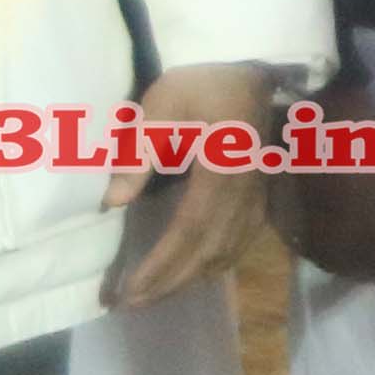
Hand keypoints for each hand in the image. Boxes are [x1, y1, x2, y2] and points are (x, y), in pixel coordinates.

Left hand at [102, 59, 286, 306]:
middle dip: (168, 283)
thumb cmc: (204, 82)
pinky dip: (214, 266)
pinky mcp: (259, 198)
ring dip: (189, 280)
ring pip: (225, 254)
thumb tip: (114, 202)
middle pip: (207, 253)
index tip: (129, 290)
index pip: (188, 232)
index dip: (160, 266)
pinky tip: (195, 272)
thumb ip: (139, 152)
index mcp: (221, 173)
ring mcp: (256, 198)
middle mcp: (244, 195)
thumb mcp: (164, 104)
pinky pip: (239, 244)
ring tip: (153, 295)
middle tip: (129, 304)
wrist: (253, 70)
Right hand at [267, 72, 374, 287]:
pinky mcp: (283, 206)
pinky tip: (332, 253)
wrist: (298, 96)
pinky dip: (322, 255)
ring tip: (365, 269)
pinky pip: (303, 243)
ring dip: (348, 267)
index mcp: (359, 202)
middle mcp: (329, 216)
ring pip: (327, 254)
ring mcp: (303, 213)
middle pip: (353, 257)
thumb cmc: (352, 115)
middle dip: (373, 269)